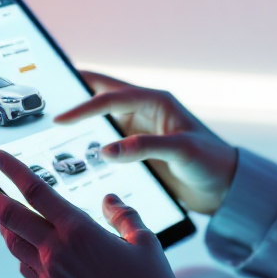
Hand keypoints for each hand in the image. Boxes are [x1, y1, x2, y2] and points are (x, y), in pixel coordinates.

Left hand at [0, 149, 183, 277]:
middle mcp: (57, 253)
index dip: (12, 170)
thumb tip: (109, 200)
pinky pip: (30, 274)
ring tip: (7, 219)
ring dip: (8, 229)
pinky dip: (26, 258)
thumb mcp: (144, 241)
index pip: (35, 191)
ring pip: (16, 248)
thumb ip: (123, 215)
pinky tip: (33, 255)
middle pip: (12, 219)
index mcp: (78, 230)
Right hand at [54, 71, 236, 214]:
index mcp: (156, 101)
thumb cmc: (212, 163)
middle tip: (48, 89)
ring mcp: (142, 127)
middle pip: (104, 93)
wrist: (228, 188)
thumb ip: (145, 147)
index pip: (111, 98)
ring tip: (54, 117)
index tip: (60, 118)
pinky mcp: (141, 146)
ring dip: (83, 115)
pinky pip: (110, 136)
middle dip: (77, 90)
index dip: (84, 107)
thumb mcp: (181, 152)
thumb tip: (106, 149)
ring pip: (105, 114)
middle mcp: (147, 110)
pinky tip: (77, 148)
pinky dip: (92, 137)